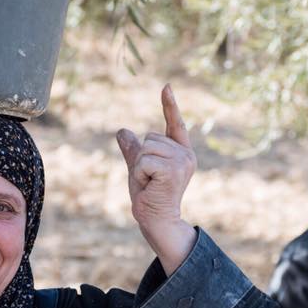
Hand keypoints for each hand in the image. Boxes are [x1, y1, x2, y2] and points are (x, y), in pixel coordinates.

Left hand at [116, 84, 196, 273]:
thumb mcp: (138, 167)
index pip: (174, 124)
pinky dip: (139, 174)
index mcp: (180, 152)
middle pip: (149, 138)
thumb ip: (133, 149)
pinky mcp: (172, 170)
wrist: (157, 220)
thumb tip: (122, 130)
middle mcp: (185, 154)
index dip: (170, 105)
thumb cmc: (150, 196)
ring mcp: (181, 162)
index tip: (166, 86)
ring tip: (150, 183)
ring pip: (145, 149)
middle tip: (149, 179)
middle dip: (141, 157)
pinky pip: (143, 161)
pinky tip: (149, 186)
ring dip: (139, 167)